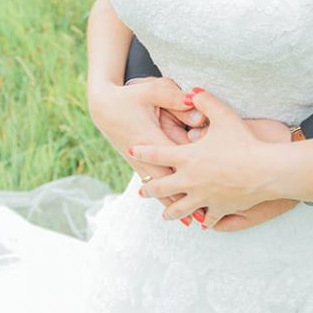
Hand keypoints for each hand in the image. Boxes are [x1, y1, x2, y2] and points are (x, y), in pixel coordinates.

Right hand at [90, 77, 201, 215]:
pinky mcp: (136, 163)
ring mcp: (138, 162)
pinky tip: (175, 209)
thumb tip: (195, 103)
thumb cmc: (129, 96)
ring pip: (160, 188)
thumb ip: (175, 98)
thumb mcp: (154, 90)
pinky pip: (153, 183)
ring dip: (176, 205)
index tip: (210, 189)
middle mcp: (144, 156)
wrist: (103, 106)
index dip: (191, 175)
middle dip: (186, 201)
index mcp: (150, 139)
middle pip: (168, 183)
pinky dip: (165, 197)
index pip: (174, 161)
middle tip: (205, 219)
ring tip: (195, 222)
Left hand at [131, 88, 285, 227]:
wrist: (264, 170)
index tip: (132, 150)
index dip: (143, 150)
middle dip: (149, 189)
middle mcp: (189, 180)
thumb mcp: (224, 115)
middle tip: (142, 190)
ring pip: (179, 210)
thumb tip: (192, 91)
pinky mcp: (218, 208)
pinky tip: (202, 222)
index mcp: (187, 157)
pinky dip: (204, 219)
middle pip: (161, 187)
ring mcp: (203, 196)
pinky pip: (207, 218)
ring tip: (165, 214)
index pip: (158, 153)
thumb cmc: (243, 141)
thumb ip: (206, 101)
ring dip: (170, 211)